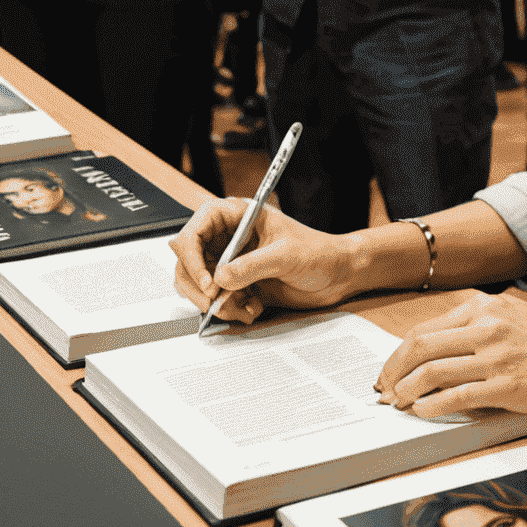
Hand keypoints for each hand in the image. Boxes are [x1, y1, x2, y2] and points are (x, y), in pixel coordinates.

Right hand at [170, 201, 359, 324]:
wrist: (337, 275)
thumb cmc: (319, 252)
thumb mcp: (285, 255)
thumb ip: (252, 265)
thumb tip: (221, 277)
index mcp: (238, 217)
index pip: (195, 229)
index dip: (192, 255)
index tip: (207, 280)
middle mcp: (229, 238)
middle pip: (188, 260)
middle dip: (199, 286)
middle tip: (216, 302)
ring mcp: (232, 262)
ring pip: (198, 285)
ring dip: (216, 303)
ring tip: (243, 306)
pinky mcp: (238, 284)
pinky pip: (216, 301)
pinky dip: (229, 310)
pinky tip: (253, 308)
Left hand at [376, 290, 526, 419]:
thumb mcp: (512, 319)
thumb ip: (476, 327)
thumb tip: (435, 352)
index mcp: (485, 307)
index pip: (426, 328)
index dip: (399, 352)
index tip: (390, 370)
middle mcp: (487, 325)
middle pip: (420, 345)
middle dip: (393, 370)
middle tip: (383, 390)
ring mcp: (496, 355)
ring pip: (432, 370)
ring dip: (407, 390)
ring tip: (399, 404)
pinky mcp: (506, 385)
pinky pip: (456, 396)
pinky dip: (431, 406)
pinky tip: (422, 413)